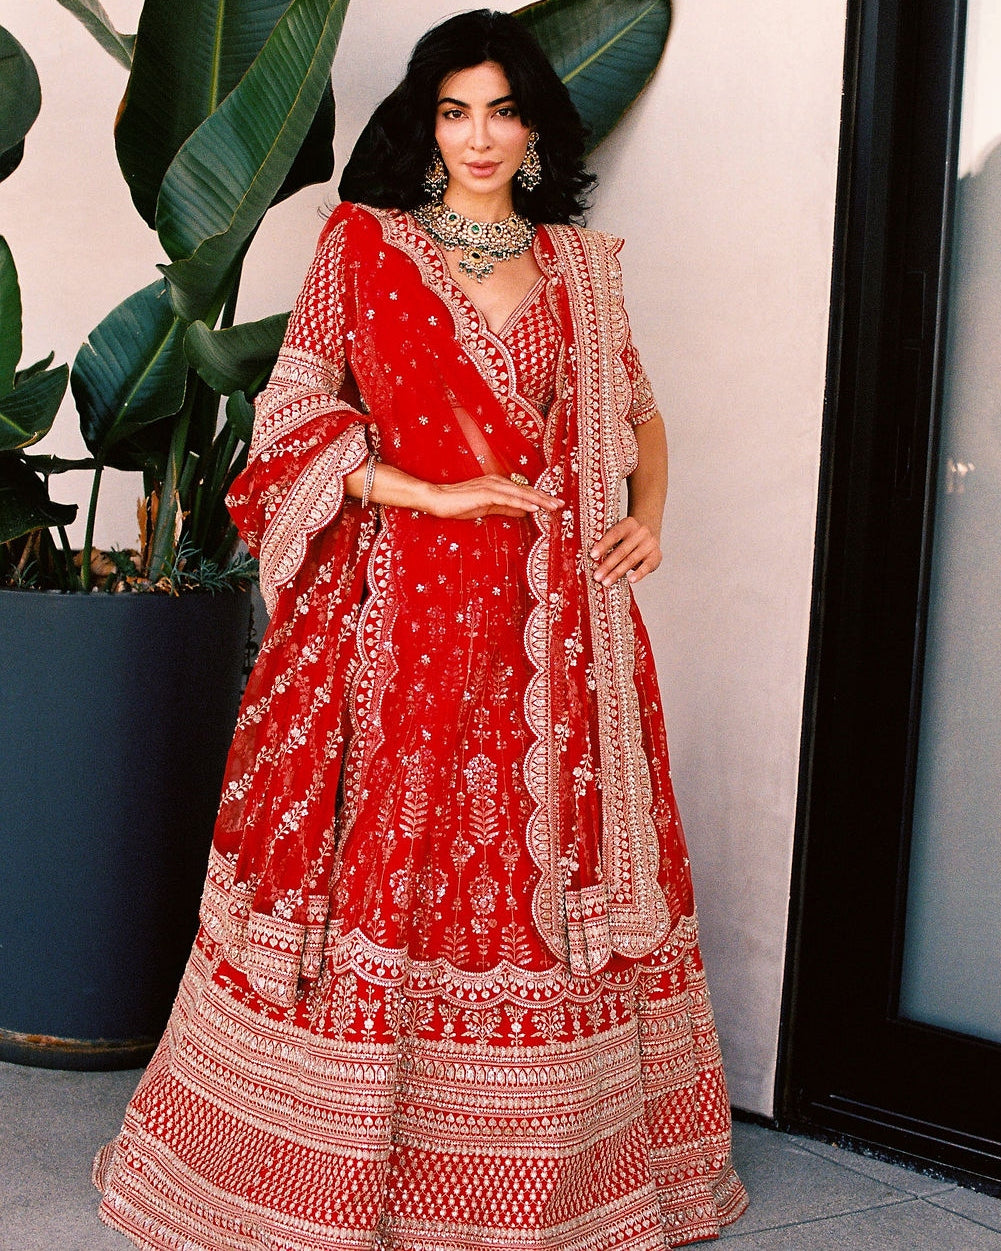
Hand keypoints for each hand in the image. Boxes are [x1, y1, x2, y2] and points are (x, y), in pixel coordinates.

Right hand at [424, 475, 563, 520]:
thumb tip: (525, 512)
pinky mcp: (485, 493)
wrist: (437, 500)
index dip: (540, 498)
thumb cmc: (459, 504)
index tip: (554, 504)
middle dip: (545, 498)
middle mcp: (498, 482)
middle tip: (562, 504)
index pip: (523, 492)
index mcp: (498, 485)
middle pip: (526, 490)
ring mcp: (492, 486)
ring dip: (538, 500)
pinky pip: (508, 499)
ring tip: (553, 506)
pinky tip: (534, 508)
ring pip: (521, 493)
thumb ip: (506, 509)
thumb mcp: (488, 509)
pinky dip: (522, 502)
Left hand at [589, 516, 661, 585]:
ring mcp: (649, 544)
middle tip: (597, 576)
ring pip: (631, 560)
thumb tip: (593, 558)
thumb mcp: (620, 535)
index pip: (614, 534)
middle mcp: (641, 532)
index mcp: (628, 524)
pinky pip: (646, 567)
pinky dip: (638, 574)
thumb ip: (609, 543)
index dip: (603, 545)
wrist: (650, 536)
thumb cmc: (628, 538)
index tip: (593, 555)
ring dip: (618, 572)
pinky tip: (630, 580)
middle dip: (608, 565)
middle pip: (622, 550)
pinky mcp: (656, 556)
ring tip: (607, 582)